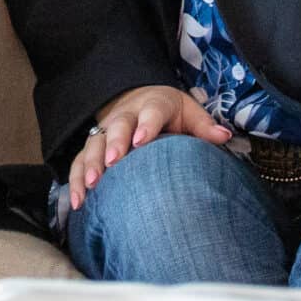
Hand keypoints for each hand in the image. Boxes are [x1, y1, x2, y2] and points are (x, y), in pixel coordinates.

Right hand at [64, 85, 233, 208]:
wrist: (139, 100)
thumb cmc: (170, 114)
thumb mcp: (189, 112)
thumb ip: (204, 126)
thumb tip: (224, 136)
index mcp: (154, 105)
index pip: (151, 112)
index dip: (146, 125)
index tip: (141, 141)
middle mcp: (126, 116)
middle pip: (118, 126)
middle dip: (114, 143)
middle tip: (112, 162)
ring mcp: (106, 131)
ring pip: (94, 144)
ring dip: (91, 163)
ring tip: (92, 184)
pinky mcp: (93, 147)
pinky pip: (79, 161)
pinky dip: (76, 180)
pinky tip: (78, 201)